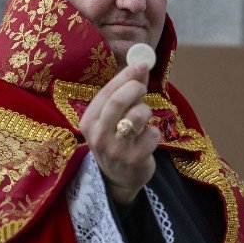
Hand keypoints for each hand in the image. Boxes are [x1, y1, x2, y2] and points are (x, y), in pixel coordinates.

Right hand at [80, 60, 158, 205]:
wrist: (117, 178)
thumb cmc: (115, 139)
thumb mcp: (112, 117)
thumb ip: (125, 91)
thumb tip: (141, 64)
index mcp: (88, 121)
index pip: (106, 92)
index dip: (126, 75)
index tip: (141, 63)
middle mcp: (98, 135)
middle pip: (118, 102)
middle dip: (135, 88)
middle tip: (143, 87)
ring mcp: (116, 149)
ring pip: (136, 116)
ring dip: (145, 111)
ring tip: (143, 118)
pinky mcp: (134, 160)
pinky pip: (152, 134)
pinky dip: (154, 132)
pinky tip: (147, 139)